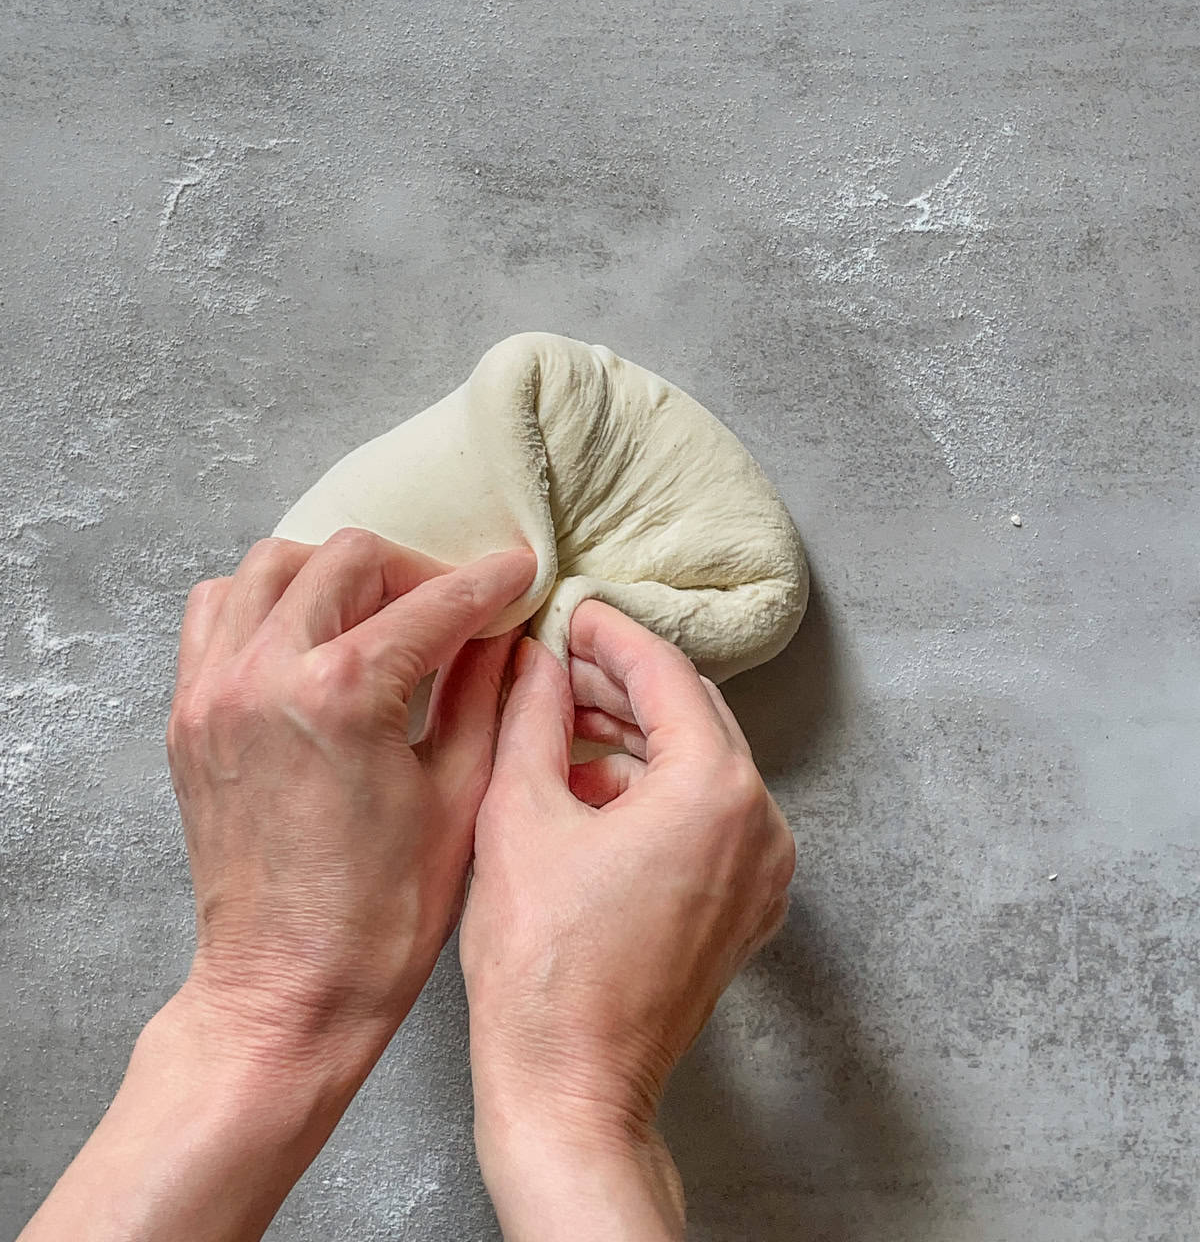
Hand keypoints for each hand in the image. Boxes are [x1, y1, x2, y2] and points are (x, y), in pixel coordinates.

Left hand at [19, 529, 534, 1241]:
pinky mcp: (188, 716)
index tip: (520, 572)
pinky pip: (216, 613)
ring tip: (377, 616)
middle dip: (413, 571)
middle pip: (347, 560)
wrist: (284, 995)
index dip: (488, 582)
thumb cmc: (381, 918)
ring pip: (271, 567)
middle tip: (452, 608)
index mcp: (344, 694)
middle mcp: (266, 674)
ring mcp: (214, 691)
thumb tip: (504, 631)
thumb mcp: (461, 797)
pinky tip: (309, 639)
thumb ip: (484, 694)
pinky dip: (265, 604)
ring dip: (333, 575)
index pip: (432, 602)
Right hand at [461, 600, 795, 1240]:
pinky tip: (588, 788)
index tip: (569, 613)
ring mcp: (763, 872)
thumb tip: (535, 659)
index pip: (665, 674)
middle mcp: (761, 824)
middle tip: (556, 663)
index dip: (608, 635)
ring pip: (702, 766)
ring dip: (636, 738)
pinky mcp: (746, 908)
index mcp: (716, 790)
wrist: (571, 1091)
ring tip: (560, 722)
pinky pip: (708, 818)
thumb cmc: (541, 967)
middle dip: (622, 683)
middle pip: (694, 715)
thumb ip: (532, 715)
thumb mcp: (519, 815)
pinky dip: (655, 792)